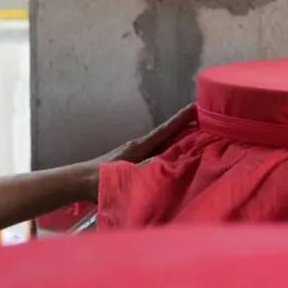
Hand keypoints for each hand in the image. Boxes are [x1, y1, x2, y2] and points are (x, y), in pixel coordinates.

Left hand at [75, 104, 198, 200]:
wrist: (78, 181)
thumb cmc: (99, 179)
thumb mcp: (124, 175)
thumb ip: (146, 170)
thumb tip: (169, 162)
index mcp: (140, 147)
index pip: (166, 129)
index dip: (182, 118)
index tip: (198, 106)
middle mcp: (140, 146)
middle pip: (168, 133)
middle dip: (187, 126)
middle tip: (209, 121)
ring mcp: (137, 153)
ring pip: (164, 143)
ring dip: (180, 139)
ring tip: (200, 137)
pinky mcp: (134, 162)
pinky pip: (158, 154)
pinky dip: (171, 151)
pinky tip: (178, 158)